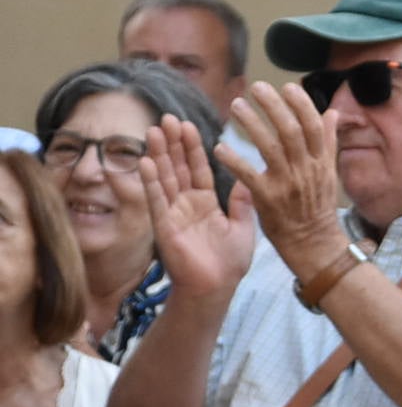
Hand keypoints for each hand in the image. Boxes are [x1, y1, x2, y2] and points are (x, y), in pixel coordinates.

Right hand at [137, 114, 258, 301]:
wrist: (216, 289)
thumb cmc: (229, 263)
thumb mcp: (243, 227)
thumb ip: (243, 202)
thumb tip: (251, 177)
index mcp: (206, 203)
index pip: (198, 169)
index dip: (192, 148)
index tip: (188, 125)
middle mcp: (186, 204)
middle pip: (177, 168)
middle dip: (172, 144)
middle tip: (166, 117)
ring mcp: (173, 214)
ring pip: (164, 178)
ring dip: (158, 155)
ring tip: (154, 130)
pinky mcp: (164, 226)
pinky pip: (157, 200)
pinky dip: (151, 181)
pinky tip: (146, 161)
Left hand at [219, 82, 351, 276]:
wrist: (313, 243)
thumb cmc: (317, 206)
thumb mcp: (329, 172)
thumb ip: (328, 141)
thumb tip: (331, 112)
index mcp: (321, 161)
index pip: (313, 126)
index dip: (300, 104)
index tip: (287, 86)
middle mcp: (305, 169)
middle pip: (290, 130)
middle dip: (273, 106)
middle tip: (256, 87)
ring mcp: (287, 184)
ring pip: (269, 147)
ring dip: (251, 124)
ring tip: (236, 106)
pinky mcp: (268, 198)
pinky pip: (248, 175)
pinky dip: (234, 160)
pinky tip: (220, 147)